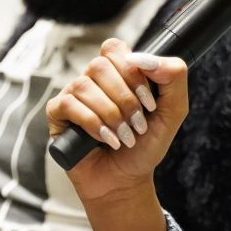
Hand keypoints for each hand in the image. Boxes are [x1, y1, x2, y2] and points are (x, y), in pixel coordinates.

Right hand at [46, 39, 189, 205]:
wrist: (126, 181)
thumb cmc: (145, 146)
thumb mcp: (173, 112)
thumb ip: (173, 78)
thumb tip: (147, 58)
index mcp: (117, 72)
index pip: (115, 49)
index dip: (133, 72)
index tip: (149, 103)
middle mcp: (92, 80)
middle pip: (100, 65)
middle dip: (124, 98)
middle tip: (138, 124)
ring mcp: (72, 95)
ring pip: (84, 85)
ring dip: (111, 115)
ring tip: (124, 137)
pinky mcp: (57, 114)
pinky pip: (68, 104)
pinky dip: (92, 123)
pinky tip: (106, 139)